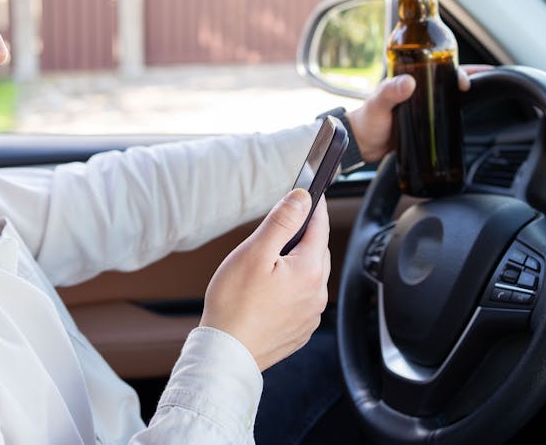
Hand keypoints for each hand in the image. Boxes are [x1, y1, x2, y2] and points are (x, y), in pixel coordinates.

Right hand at [200, 188, 329, 370]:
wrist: (225, 354)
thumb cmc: (234, 304)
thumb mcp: (255, 252)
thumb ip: (282, 222)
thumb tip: (301, 199)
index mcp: (310, 271)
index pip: (320, 227)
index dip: (315, 206)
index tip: (313, 192)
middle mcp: (317, 294)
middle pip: (317, 251)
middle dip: (303, 236)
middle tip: (281, 228)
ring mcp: (310, 315)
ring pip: (310, 277)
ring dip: (297, 263)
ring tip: (269, 263)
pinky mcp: (299, 330)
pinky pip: (303, 299)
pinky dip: (292, 288)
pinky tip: (269, 290)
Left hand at [344, 63, 493, 162]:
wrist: (360, 145)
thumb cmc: (365, 121)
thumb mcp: (378, 104)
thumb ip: (389, 92)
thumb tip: (408, 83)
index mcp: (408, 77)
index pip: (438, 66)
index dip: (457, 69)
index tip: (468, 79)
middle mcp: (418, 89)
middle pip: (448, 79)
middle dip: (469, 78)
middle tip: (487, 83)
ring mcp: (421, 106)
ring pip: (448, 95)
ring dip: (466, 96)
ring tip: (485, 97)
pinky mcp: (423, 122)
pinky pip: (444, 114)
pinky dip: (457, 114)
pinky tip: (467, 118)